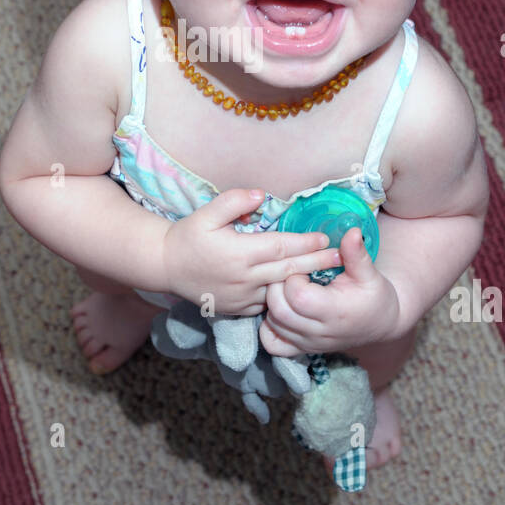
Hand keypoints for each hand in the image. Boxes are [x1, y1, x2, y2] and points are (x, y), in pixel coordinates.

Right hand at [162, 187, 342, 317]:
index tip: (325, 238)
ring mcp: (242, 297)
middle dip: (316, 263)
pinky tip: (299, 291)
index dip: (305, 242)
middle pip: (288, 269)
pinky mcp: (238, 309)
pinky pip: (267, 304)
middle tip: (339, 258)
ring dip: (304, 282)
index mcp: (239, 252)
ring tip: (327, 275)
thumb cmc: (187, 236)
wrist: (165, 267)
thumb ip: (234, 201)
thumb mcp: (206, 213)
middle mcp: (244, 278)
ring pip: (280, 291)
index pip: (281, 247)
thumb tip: (261, 195)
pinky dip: (284, 298)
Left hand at [259, 226, 400, 355]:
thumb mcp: (369, 273)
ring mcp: (308, 343)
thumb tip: (352, 231)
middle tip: (289, 274)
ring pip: (273, 324)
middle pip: (279, 310)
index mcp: (333, 311)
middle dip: (277, 287)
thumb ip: (356, 254)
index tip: (303, 266)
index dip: (293, 276)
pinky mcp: (301, 350)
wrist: (380, 324)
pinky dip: (269, 327)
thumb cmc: (373, 296)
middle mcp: (318, 332)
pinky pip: (273, 344)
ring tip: (287, 289)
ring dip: (273, 303)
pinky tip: (280, 310)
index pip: (297, 295)